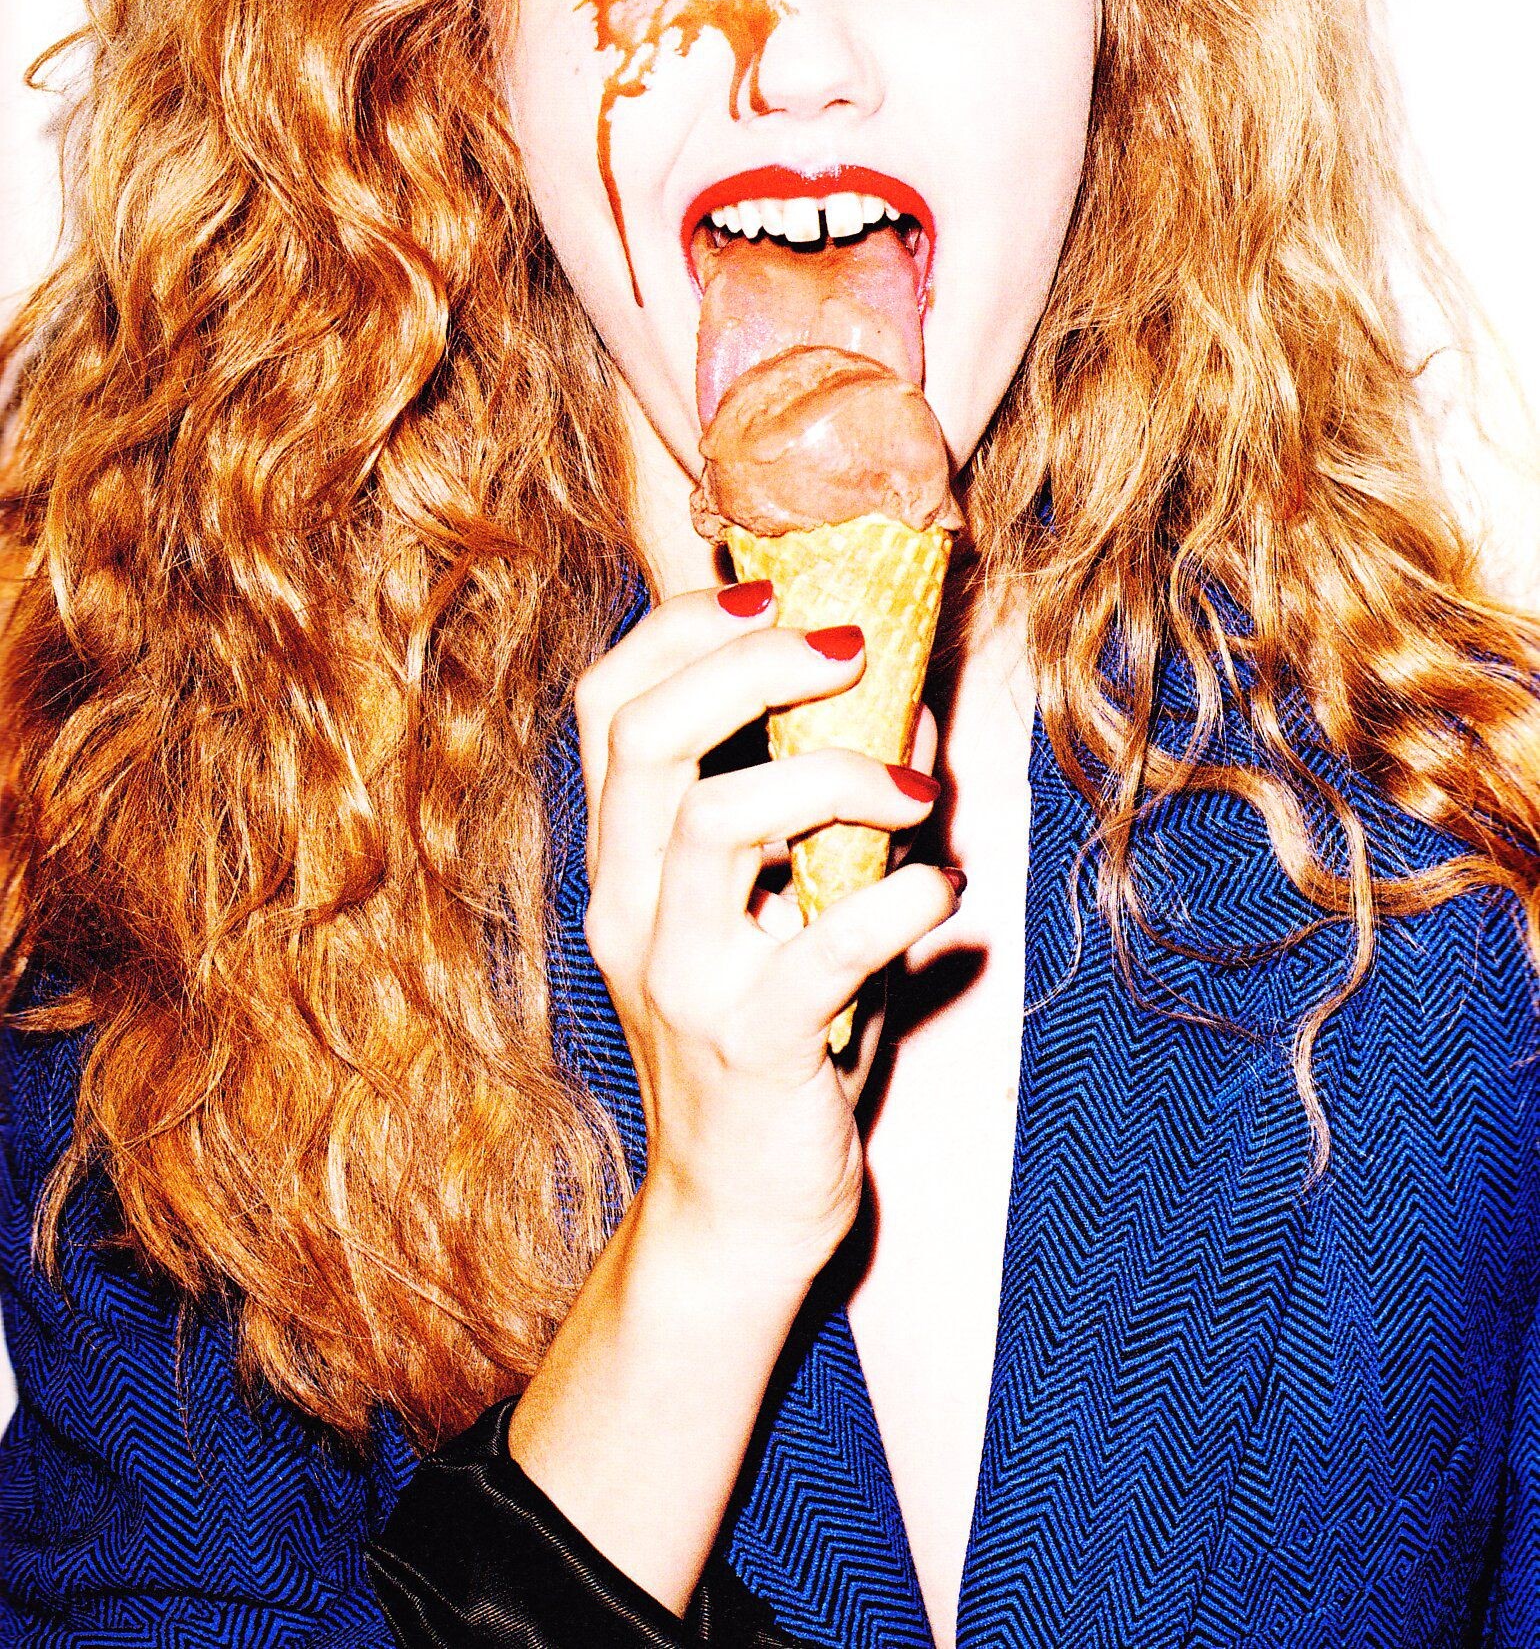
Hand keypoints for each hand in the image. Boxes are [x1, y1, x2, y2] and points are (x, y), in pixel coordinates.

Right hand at [573, 583, 960, 1289]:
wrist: (737, 1213)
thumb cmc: (768, 1038)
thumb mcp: (777, 909)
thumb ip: (827, 808)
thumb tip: (914, 704)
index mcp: (626, 861)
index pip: (610, 704)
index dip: (683, 629)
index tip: (770, 593)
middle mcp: (631, 907)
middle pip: (647, 736)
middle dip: (751, 665)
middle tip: (849, 649)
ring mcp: (681, 979)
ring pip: (715, 820)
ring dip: (835, 775)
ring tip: (918, 792)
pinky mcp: (751, 1049)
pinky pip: (819, 953)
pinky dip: (896, 904)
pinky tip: (943, 891)